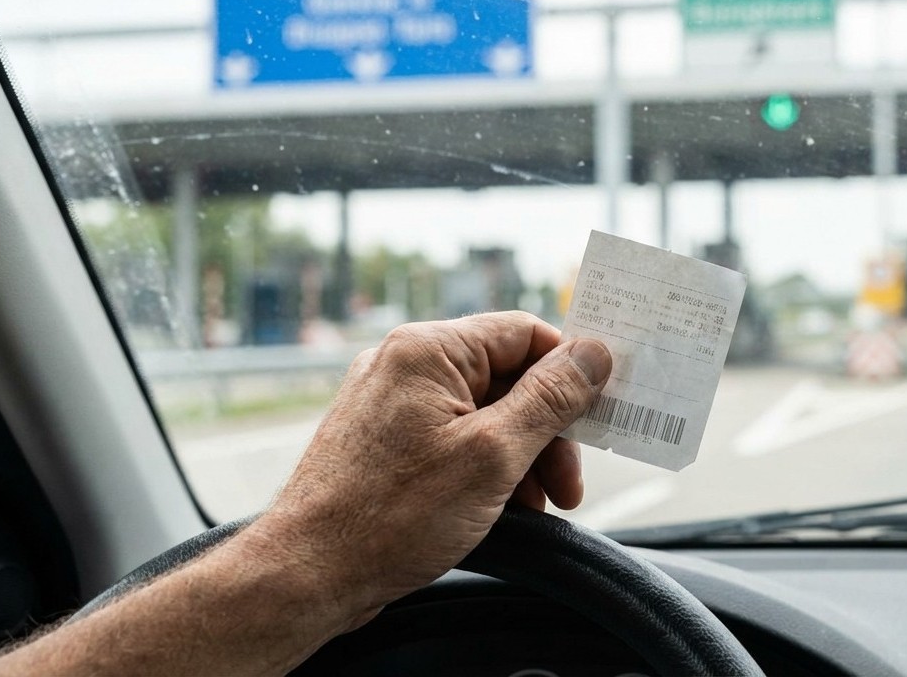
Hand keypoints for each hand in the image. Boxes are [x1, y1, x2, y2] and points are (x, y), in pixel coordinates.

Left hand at [246, 311, 611, 626]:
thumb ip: (550, 399)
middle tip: (569, 483)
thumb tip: (593, 354)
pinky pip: (454, 436)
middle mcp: (405, 363)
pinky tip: (501, 508)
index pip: (524, 332)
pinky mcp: (385, 439)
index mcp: (429, 349)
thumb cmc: (391, 517)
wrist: (308, 574)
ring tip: (537, 505)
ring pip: (484, 411)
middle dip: (548, 430)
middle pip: (507, 376)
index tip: (599, 413)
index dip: (569, 371)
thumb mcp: (493, 455)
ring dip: (521, 455)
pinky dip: (486, 467)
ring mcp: (391, 401)